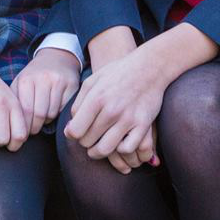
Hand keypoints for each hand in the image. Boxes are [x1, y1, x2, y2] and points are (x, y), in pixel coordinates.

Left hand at [10, 47, 79, 136]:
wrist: (57, 57)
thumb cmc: (35, 75)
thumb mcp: (20, 82)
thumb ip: (16, 101)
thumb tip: (13, 125)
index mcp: (26, 80)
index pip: (25, 110)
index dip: (24, 125)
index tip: (23, 132)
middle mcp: (43, 79)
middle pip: (39, 114)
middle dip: (35, 127)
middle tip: (33, 130)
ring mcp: (59, 81)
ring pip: (52, 113)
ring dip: (46, 121)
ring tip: (42, 118)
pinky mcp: (72, 85)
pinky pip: (64, 109)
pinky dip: (58, 114)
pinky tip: (54, 111)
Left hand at [64, 44, 171, 171]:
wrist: (149, 67)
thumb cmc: (117, 74)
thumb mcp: (92, 82)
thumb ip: (78, 104)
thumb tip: (70, 129)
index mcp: (96, 98)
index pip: (75, 131)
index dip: (72, 134)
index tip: (77, 131)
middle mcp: (111, 110)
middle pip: (88, 141)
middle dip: (85, 141)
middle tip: (89, 136)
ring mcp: (128, 119)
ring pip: (105, 149)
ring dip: (98, 152)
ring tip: (98, 146)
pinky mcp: (143, 125)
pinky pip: (127, 149)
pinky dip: (120, 150)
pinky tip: (118, 143)